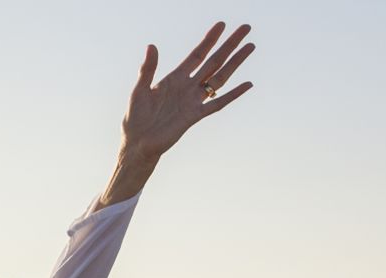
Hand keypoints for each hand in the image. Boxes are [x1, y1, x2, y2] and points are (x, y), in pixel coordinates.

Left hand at [121, 22, 255, 164]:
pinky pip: (217, 104)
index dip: (209, 39)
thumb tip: (151, 45)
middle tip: (245, 28)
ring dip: (235, 62)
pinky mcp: (194, 116)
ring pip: (220, 78)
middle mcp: (188, 87)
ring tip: (250, 47)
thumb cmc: (135, 118)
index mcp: (175, 78)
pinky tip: (247, 84)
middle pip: (214, 61)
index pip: (197, 54)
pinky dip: (233, 94)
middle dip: (229, 45)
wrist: (137, 144)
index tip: (222, 24)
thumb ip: (148, 69)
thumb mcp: (139, 90)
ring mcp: (193, 101)